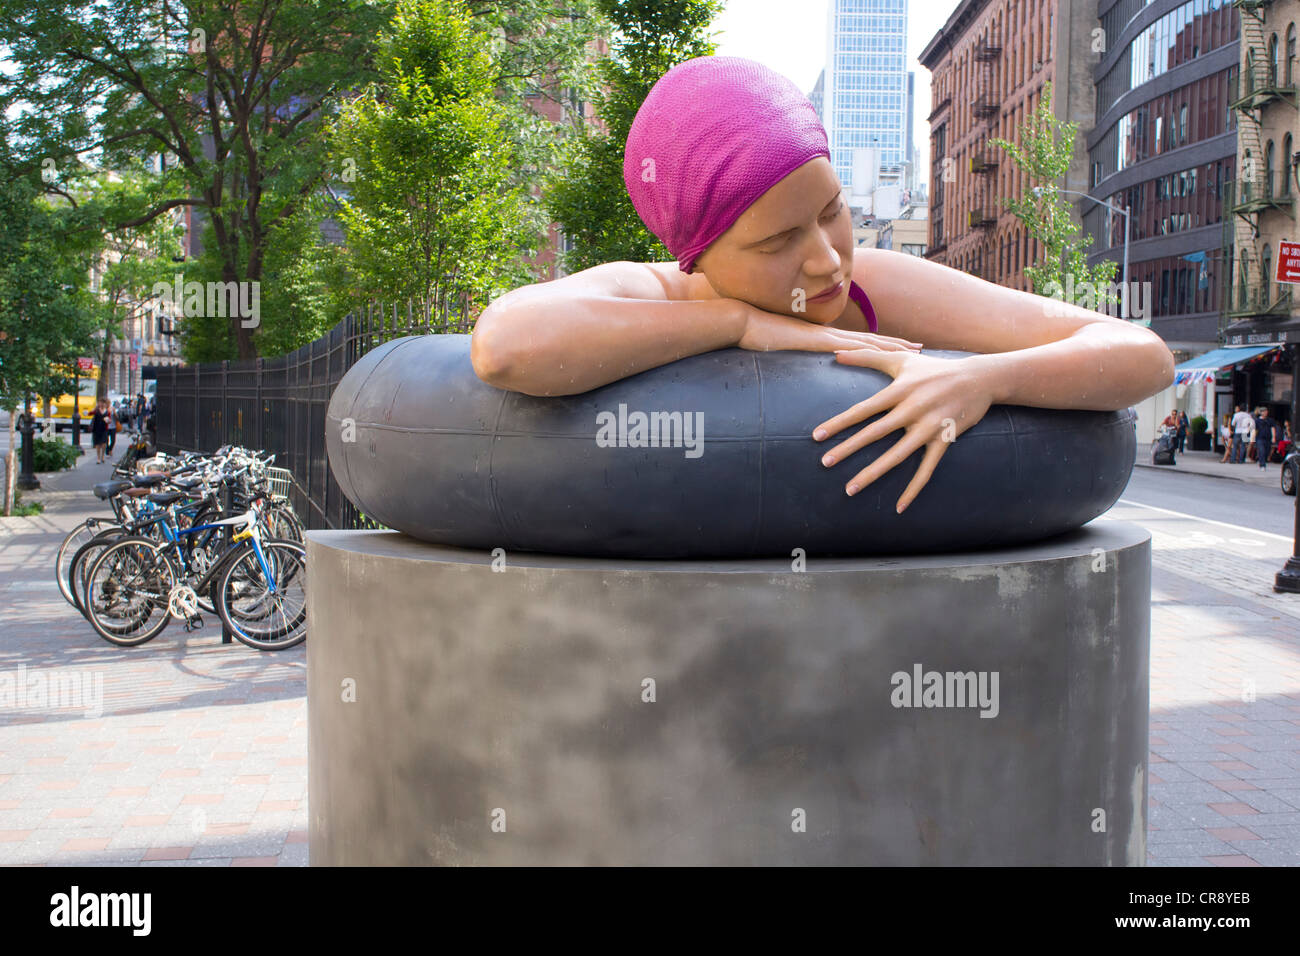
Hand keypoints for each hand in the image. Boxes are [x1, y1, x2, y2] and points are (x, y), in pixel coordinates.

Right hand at [736, 301, 921, 354]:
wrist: (742, 321)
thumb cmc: (757, 337)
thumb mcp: (782, 352)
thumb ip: (795, 359)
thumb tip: (799, 372)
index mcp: (823, 338)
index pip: (860, 343)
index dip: (883, 345)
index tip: (903, 349)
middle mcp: (829, 334)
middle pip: (871, 340)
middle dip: (898, 345)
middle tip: (922, 349)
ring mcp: (824, 336)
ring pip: (867, 343)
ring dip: (892, 348)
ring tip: (914, 352)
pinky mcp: (816, 341)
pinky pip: (848, 347)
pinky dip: (868, 351)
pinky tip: (884, 356)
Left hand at [812, 350, 995, 512]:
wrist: (979, 378)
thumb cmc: (934, 368)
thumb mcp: (901, 359)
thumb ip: (866, 356)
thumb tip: (835, 353)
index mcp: (899, 390)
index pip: (862, 409)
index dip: (839, 423)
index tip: (816, 436)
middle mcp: (912, 408)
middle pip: (874, 432)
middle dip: (848, 448)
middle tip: (824, 463)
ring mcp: (929, 426)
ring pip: (897, 455)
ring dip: (872, 473)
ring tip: (850, 489)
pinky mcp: (945, 440)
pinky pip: (927, 469)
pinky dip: (913, 488)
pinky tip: (899, 506)